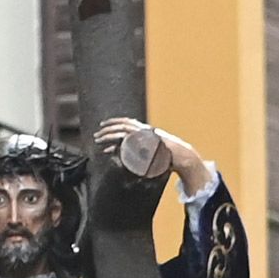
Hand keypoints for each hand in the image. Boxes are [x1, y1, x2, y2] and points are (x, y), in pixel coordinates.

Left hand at [94, 117, 213, 192]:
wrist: (181, 156)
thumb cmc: (167, 154)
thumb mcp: (151, 149)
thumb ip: (139, 148)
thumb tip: (129, 151)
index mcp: (145, 129)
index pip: (127, 121)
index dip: (115, 121)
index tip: (104, 124)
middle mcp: (144, 130)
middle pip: (122, 125)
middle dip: (108, 128)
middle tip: (97, 133)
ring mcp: (145, 136)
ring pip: (122, 132)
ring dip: (108, 135)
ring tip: (98, 139)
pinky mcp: (145, 145)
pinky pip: (128, 144)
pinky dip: (116, 146)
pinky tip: (107, 150)